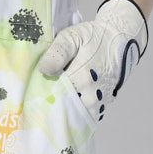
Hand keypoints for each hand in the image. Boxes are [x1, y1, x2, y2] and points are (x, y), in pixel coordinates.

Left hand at [37, 0, 148, 125]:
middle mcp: (92, 94)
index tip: (34, 94)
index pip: (55, 97)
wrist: (118, 40)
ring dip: (65, 112)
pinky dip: (77, 114)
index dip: (43, 96)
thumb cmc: (92, 38)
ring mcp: (99, 101)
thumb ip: (57, 53)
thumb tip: (44, 70)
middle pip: (65, 110)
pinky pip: (87, 115)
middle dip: (53, 107)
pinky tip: (69, 105)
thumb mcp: (71, 37)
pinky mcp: (104, 104)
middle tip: (41, 100)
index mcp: (81, 77)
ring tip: (55, 103)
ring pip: (77, 116)